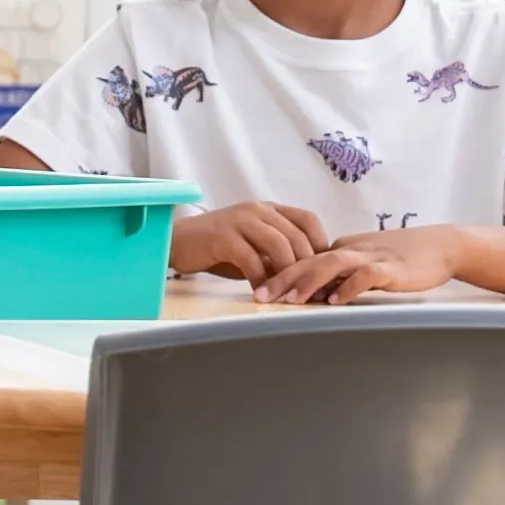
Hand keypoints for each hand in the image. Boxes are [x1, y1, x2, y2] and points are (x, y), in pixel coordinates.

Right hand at [169, 199, 331, 285]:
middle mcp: (258, 210)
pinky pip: (250, 258)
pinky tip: (261, 294)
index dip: (321, 245)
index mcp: (270, 209)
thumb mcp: (255, 248)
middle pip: (297, 235)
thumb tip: (308, 277)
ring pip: (278, 245)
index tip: (324, 271)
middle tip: (312, 291)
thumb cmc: (220, 249)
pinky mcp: (223, 236)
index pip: (308, 220)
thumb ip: (278, 255)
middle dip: (308, 266)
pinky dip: (259, 278)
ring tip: (289, 295)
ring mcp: (240, 220)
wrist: (180, 242)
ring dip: (287, 273)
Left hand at [255, 225, 464, 305]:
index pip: (304, 260)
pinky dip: (349, 287)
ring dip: (308, 282)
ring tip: (289, 300)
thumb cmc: (405, 258)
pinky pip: (366, 275)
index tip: (258, 291)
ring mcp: (371, 257)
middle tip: (259, 297)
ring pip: (332, 265)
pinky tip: (335, 301)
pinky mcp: (391, 268)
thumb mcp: (367, 264)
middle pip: (310, 260)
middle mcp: (352, 250)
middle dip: (283, 279)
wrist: (442, 246)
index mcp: (344, 249)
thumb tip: (318, 294)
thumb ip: (343, 276)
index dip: (280, 274)